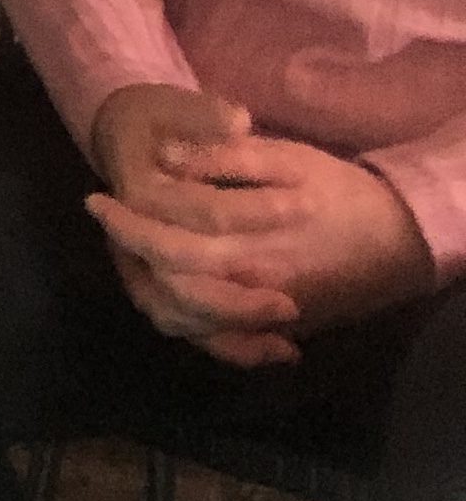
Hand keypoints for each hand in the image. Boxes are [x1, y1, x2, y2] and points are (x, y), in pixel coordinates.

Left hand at [87, 86, 430, 366]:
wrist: (405, 241)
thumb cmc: (344, 192)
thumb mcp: (290, 158)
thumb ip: (226, 159)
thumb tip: (166, 159)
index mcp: (250, 246)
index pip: (166, 245)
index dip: (125, 224)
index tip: (95, 199)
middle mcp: (251, 291)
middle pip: (167, 291)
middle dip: (129, 257)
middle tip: (107, 223)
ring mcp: (264, 318)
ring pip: (186, 323)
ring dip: (149, 289)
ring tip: (131, 252)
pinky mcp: (278, 329)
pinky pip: (220, 342)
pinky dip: (189, 324)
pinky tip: (172, 292)